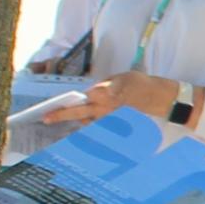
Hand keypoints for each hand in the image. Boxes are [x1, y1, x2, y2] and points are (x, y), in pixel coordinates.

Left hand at [39, 71, 182, 130]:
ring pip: (86, 121)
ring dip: (76, 119)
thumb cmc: (140, 84)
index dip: (64, 104)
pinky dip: (89, 123)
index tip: (51, 108)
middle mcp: (105, 109)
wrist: (158, 99)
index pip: (79, 100)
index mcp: (104, 95)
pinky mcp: (115, 125)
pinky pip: (97, 125)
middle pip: (78, 113)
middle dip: (61, 116)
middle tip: (46, 118)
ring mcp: (110, 119)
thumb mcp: (121, 78)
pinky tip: (85, 120)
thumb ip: (104, 85)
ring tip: (64, 116)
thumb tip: (91, 93)